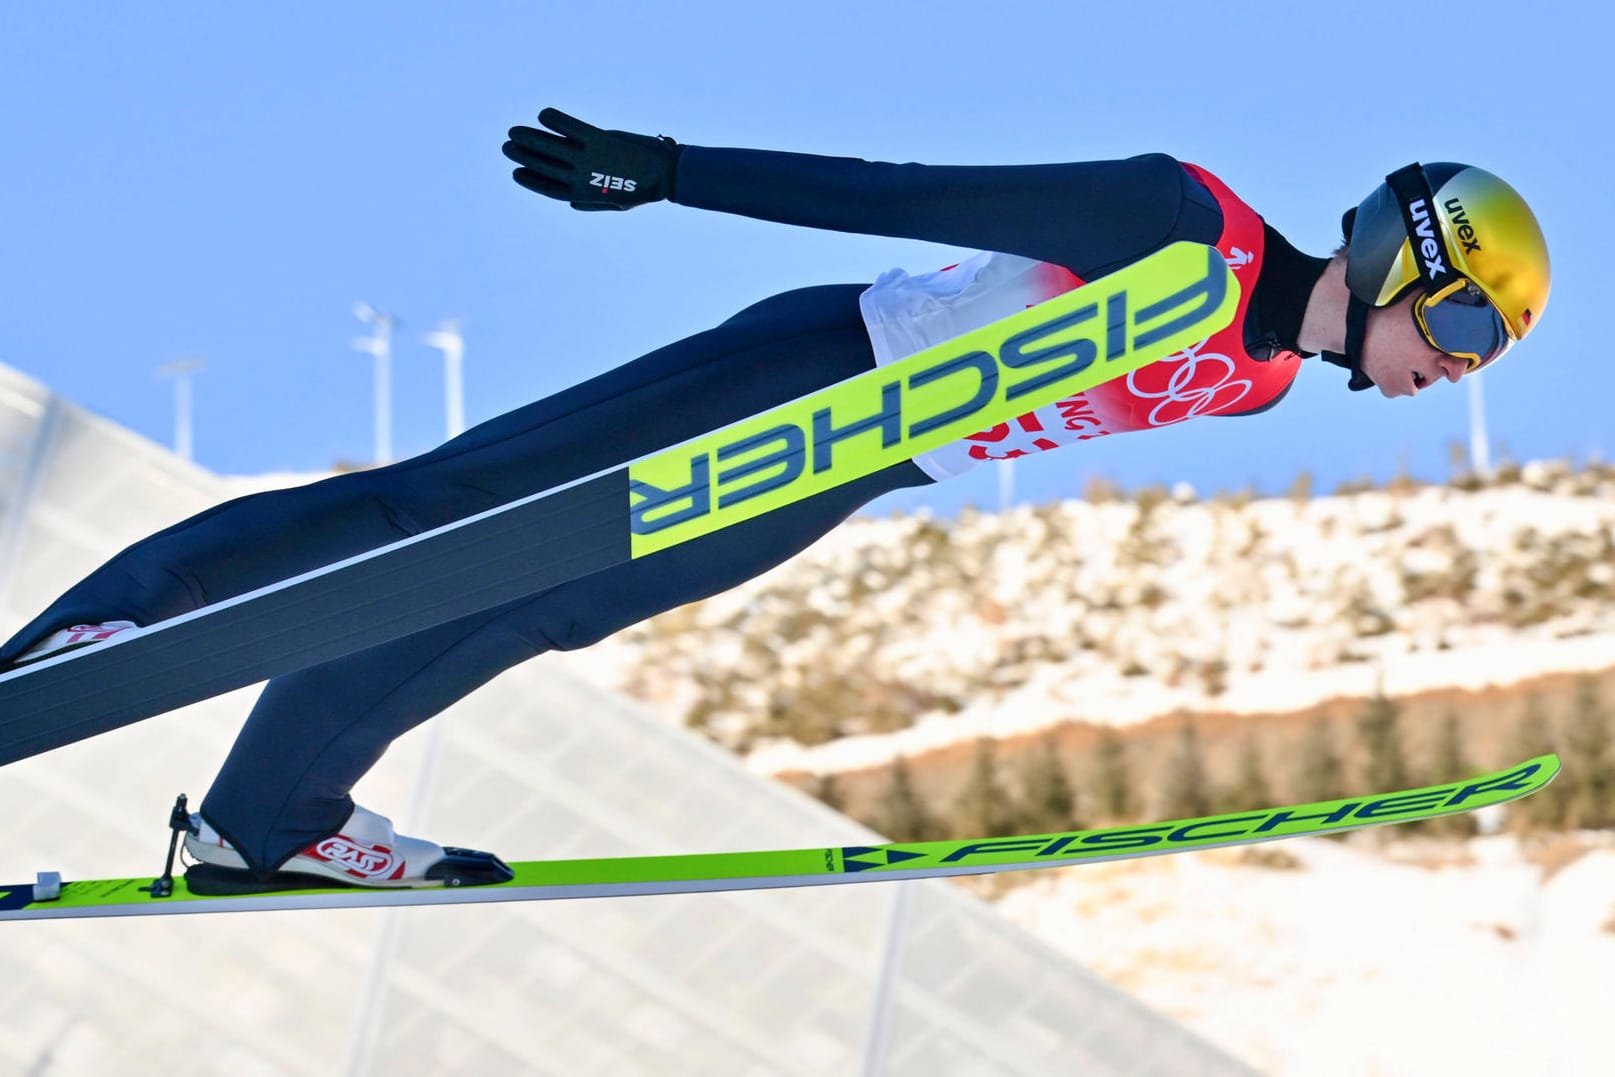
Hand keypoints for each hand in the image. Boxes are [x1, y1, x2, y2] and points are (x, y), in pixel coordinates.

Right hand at [502, 108, 680, 210]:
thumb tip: (569, 204)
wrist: (666, 175)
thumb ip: (590, 203)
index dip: (530, 180)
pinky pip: (570, 127)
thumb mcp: (615, 202)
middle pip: (543, 166)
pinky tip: (543, 115)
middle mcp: (581, 177)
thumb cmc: (641, 189)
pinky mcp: (599, 139)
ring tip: (513, 131)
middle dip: (522, 156)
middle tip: (507, 146)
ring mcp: (588, 158)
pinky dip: (555, 120)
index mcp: (584, 194)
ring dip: (529, 138)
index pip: (548, 188)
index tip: (516, 172)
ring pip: (550, 147)